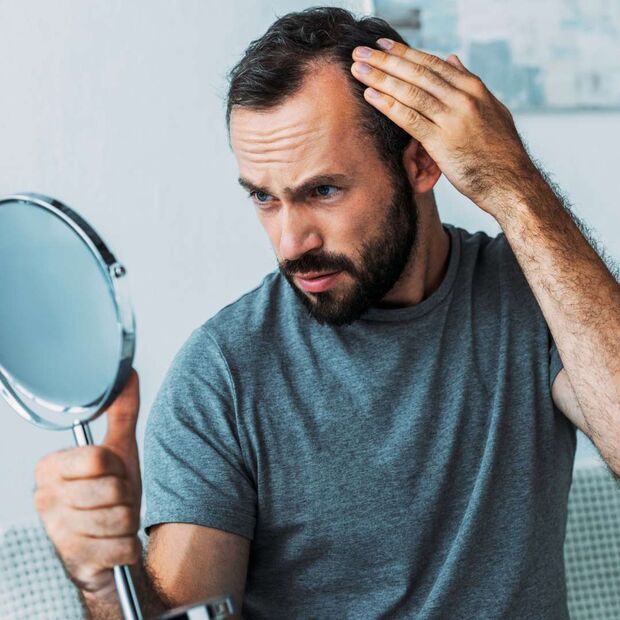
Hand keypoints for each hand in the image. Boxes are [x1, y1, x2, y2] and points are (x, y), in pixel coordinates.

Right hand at [34, 369, 142, 601]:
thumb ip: (122, 412)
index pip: (98, 459)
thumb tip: (126, 371)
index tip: (110, 475)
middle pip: (112, 489)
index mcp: (51, 468)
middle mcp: (45, 499)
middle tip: (115, 502)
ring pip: (120, 518)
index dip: (117, 468)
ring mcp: (56, 533)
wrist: (106, 550)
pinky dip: (128, 547)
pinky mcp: (73, 564)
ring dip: (128, 522)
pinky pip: (124, 548)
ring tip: (115, 522)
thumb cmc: (110, 498)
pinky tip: (114, 546)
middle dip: (125, 497)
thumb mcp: (118, 452)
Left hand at [350, 39, 539, 215]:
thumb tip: (453, 59)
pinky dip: (388, 105)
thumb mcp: (492, 109)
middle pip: (418, 73)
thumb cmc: (501, 151)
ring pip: (410, 92)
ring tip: (358, 69)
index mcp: (474, 89)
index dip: (405, 53)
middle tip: (362, 51)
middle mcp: (463, 99)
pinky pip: (409, 119)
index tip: (384, 45)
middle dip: (386, 60)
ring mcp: (452, 119)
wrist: (511, 182)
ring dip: (381, 78)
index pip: (433, 64)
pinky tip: (370, 96)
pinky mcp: (441, 142)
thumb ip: (470, 83)